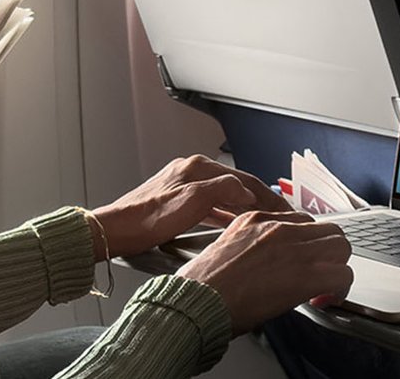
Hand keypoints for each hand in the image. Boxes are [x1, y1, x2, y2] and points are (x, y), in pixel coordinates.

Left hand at [91, 154, 290, 259]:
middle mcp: (189, 171)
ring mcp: (181, 185)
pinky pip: (209, 203)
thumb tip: (246, 190)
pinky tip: (229, 221)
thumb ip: (223, 191)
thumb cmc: (146, 220)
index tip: (284, 209)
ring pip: (222, 194)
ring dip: (243, 206)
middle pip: (234, 184)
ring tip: (261, 218)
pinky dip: (224, 211)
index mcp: (197, 168)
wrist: (115, 231)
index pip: (243, 179)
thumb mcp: (192, 203)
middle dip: (259, 198)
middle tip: (279, 214)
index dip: (267, 194)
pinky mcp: (173, 200)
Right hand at [176, 211, 352, 334]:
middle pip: (327, 229)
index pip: (301, 221)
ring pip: (341, 246)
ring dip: (337, 267)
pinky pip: (341, 274)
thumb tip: (267, 261)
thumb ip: (250, 246)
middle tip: (320, 273)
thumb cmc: (203, 285)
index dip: (307, 244)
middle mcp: (277, 228)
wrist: (198, 301)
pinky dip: (339, 289)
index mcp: (256, 219)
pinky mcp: (304, 274)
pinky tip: (325, 300)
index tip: (303, 260)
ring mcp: (293, 248)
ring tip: (324, 287)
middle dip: (329, 253)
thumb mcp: (224, 248)